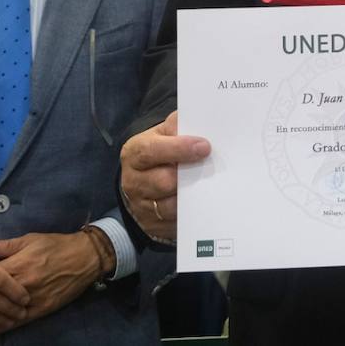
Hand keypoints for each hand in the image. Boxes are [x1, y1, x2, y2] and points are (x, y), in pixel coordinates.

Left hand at [0, 232, 96, 327]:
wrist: (85, 257)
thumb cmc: (56, 245)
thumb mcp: (31, 239)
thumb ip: (7, 245)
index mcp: (20, 264)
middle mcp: (24, 284)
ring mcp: (34, 298)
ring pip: (6, 311)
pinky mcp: (43, 309)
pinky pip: (21, 320)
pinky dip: (5, 325)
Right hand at [119, 111, 210, 241]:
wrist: (143, 181)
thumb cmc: (159, 152)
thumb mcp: (162, 134)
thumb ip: (177, 126)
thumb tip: (200, 120)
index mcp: (135, 153)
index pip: (152, 151)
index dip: (179, 148)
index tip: (204, 147)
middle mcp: (134, 181)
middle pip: (163, 182)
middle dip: (189, 175)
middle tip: (211, 168)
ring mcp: (142, 206)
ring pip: (171, 206)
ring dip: (192, 196)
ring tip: (210, 185)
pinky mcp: (153, 225)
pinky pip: (176, 223)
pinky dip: (191, 213)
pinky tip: (205, 202)